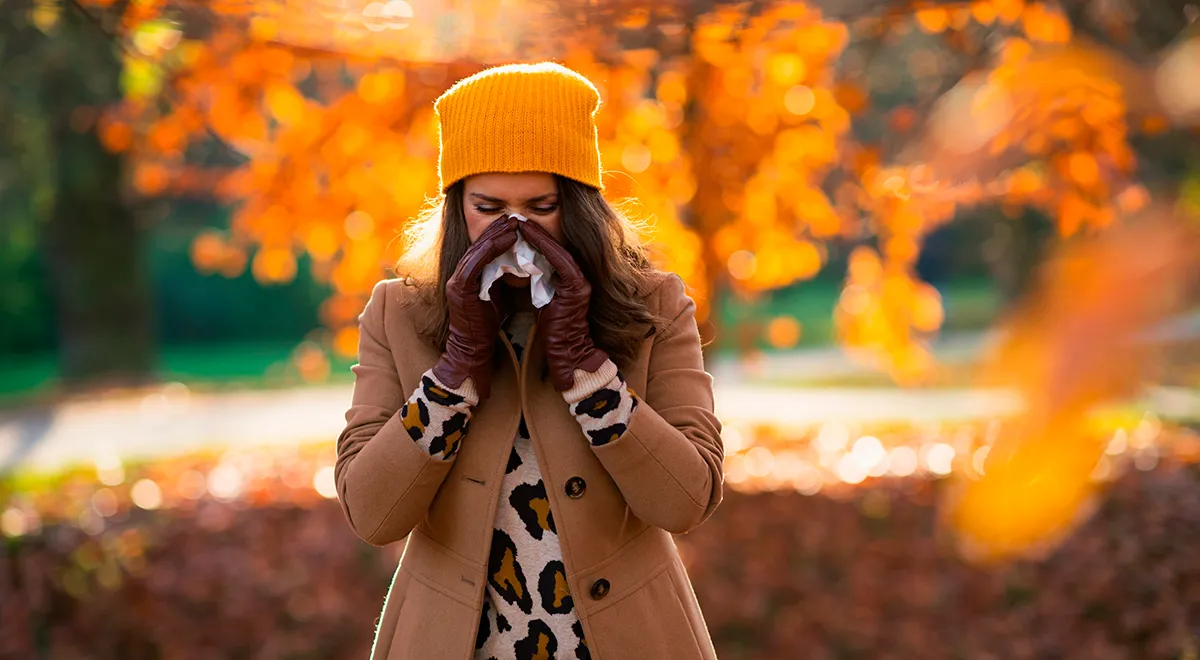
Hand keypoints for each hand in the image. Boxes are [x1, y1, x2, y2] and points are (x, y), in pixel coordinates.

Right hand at [431, 214, 519, 398]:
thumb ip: (500, 278)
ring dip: (496, 234)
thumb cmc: (487, 327)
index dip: (498, 235)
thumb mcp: (495, 296)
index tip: (515, 223)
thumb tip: (517, 263)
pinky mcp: (460, 288)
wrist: (473, 351)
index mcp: (467, 276)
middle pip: (478, 244)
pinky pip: (477, 261)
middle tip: (515, 216)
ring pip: (477, 249)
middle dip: (497, 229)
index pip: (482, 249)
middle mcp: (458, 275)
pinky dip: (493, 248)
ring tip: (514, 222)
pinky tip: (508, 238)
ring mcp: (457, 280)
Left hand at [517, 219, 608, 390]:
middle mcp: (579, 277)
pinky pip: (559, 260)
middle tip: (516, 219)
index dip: (535, 237)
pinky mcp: (576, 286)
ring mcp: (580, 280)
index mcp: (571, 280)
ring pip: (557, 249)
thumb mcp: (545, 301)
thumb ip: (540, 283)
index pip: (552, 252)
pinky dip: (543, 246)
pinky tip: (527, 236)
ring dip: (538, 234)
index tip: (517, 226)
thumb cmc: (553, 331)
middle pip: (555, 247)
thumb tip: (522, 268)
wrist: (567, 351)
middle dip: (535, 232)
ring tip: (519, 222)